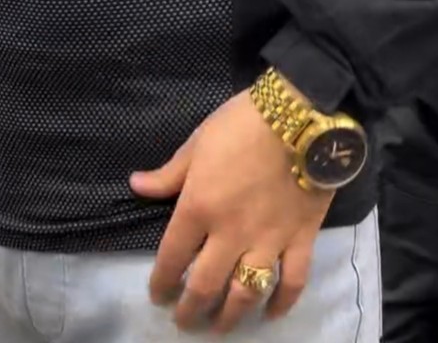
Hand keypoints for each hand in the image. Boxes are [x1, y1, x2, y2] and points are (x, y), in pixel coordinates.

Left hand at [130, 90, 332, 333]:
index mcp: (199, 208)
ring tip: (219, 327)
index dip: (162, 282)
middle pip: (206, 286)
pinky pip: (292, 282)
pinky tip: (271, 314)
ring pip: (246, 293)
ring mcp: (268, 241)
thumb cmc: (242, 123)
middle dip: (191, 310)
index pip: (173, 257)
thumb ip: (169, 173)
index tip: (158, 295)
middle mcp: (230, 234)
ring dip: (230, 317)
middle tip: (185, 322)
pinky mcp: (301, 239)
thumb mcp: (198, 142)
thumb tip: (136, 186)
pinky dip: (282, 303)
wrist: (300, 116)